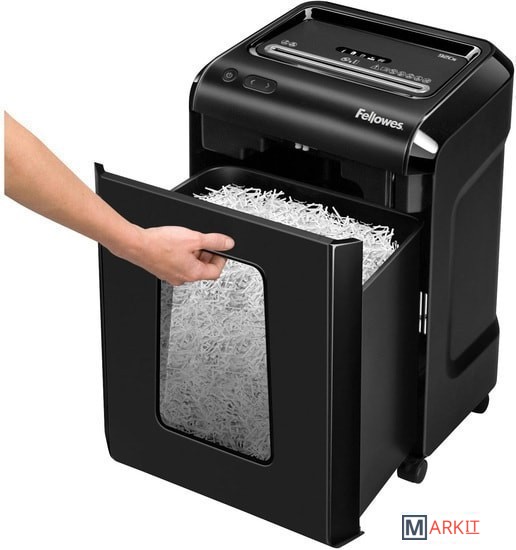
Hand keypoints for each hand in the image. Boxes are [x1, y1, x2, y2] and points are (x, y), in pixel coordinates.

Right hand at [114, 225, 234, 285]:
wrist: (136, 244)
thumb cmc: (160, 244)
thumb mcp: (194, 238)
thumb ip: (214, 241)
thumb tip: (228, 243)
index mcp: (193, 274)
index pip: (215, 271)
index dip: (221, 259)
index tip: (220, 249)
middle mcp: (183, 279)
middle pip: (202, 269)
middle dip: (205, 254)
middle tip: (201, 242)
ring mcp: (171, 276)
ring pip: (190, 266)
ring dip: (193, 254)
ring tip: (186, 241)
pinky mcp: (162, 271)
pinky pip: (178, 264)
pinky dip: (181, 255)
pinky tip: (174, 244)